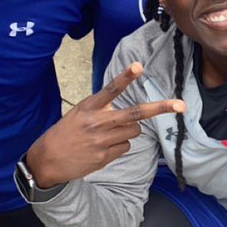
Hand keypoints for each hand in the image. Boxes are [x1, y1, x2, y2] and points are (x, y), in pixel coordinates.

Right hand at [25, 63, 183, 186]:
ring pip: (134, 131)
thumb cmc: (64, 134)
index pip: (110, 89)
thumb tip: (120, 109)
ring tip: (108, 134)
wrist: (47, 161)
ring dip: (129, 131)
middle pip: (135, 114)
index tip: (139, 66)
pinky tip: (102, 148)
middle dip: (160, 108)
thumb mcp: (78, 114)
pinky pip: (125, 146)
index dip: (125, 77)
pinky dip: (119, 146)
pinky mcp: (105, 156)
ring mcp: (102, 141)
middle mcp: (98, 122)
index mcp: (89, 107)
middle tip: (180, 105)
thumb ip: (100, 109)